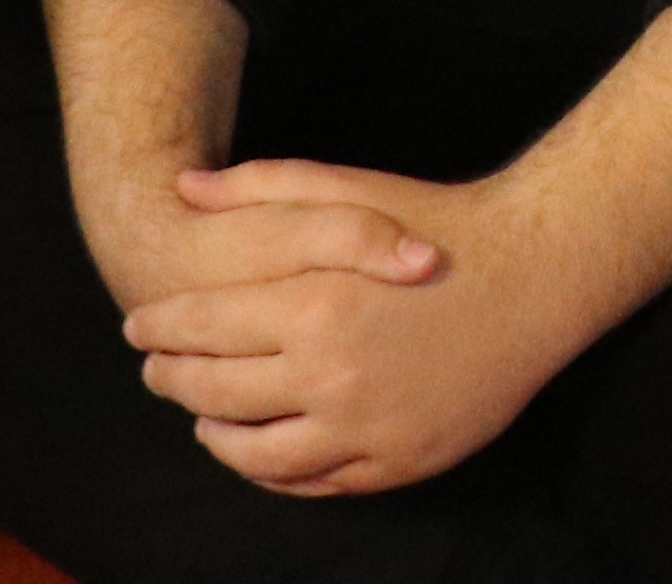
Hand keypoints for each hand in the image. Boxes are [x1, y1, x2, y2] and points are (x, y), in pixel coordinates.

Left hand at [125, 158, 580, 498]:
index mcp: (310, 306)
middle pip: (216, 396)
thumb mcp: (347, 190)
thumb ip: (260, 188)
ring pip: (256, 457)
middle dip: (172, 380)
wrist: (533, 277)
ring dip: (215, 439)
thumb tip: (183, 188)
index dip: (160, 328)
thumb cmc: (436, 223)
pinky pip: (312, 483)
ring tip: (201, 421)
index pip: (201, 330)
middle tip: (155, 369)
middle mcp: (329, 377)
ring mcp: (363, 430)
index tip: (138, 326)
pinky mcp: (395, 462)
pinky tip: (260, 451)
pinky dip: (272, 474)